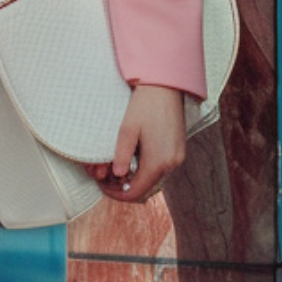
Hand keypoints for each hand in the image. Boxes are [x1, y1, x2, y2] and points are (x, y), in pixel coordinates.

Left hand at [85, 83, 185, 203]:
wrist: (165, 87)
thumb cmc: (144, 105)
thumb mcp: (127, 130)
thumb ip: (122, 155)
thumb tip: (118, 175)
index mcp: (158, 161)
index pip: (136, 192)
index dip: (117, 194)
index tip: (103, 187)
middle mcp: (172, 164)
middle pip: (146, 190)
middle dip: (125, 189)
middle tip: (107, 180)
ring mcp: (177, 158)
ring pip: (154, 182)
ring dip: (136, 182)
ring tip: (117, 172)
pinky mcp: (178, 151)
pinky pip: (161, 171)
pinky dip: (146, 173)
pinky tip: (132, 164)